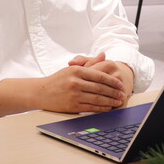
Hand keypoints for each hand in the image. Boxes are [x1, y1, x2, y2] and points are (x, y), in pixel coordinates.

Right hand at [0, 54, 134, 117]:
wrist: (41, 92)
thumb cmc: (58, 80)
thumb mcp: (72, 68)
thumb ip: (89, 63)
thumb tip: (103, 55)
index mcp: (77, 70)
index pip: (99, 76)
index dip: (112, 81)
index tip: (120, 84)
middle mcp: (76, 82)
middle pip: (100, 87)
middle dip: (114, 92)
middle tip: (122, 94)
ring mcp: (74, 94)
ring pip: (97, 98)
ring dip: (110, 101)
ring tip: (118, 102)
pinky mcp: (72, 105)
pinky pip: (91, 107)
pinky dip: (101, 108)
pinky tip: (108, 108)